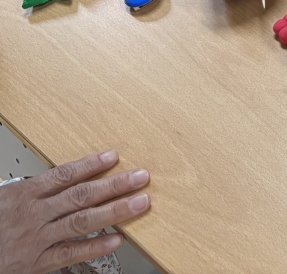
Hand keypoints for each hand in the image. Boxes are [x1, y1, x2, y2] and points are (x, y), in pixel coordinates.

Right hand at [0, 150, 149, 273]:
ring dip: (114, 212)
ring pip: (81, 222)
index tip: (114, 156)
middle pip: (81, 196)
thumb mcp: (8, 198)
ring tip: (139, 203)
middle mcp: (34, 214)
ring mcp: (37, 239)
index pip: (64, 175)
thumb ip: (38, 189)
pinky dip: (94, 247)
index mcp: (26, 194)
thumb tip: (71, 175)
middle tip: (141, 177)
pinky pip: (70, 253)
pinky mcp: (37, 263)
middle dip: (114, 185)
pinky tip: (116, 240)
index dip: (91, 164)